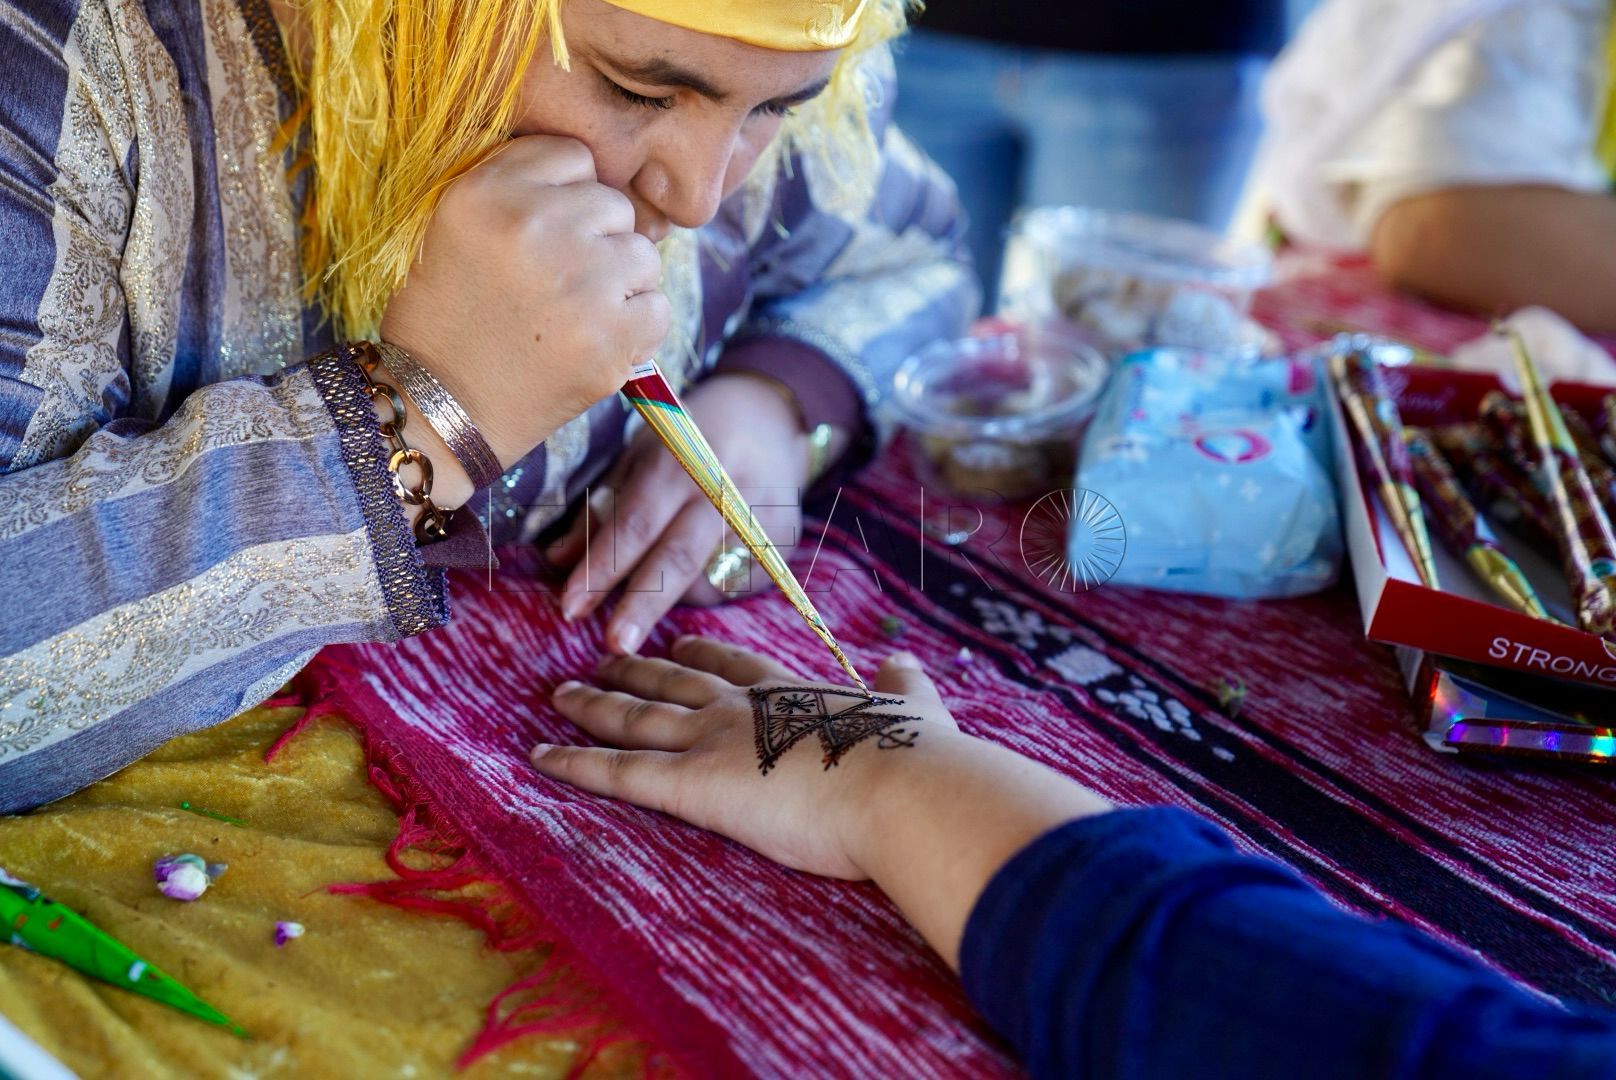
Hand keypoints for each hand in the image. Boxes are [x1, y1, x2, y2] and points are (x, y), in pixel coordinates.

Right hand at [380, 135, 670, 480]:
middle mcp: (533, 227)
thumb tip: (602, 182)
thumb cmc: (448, 318)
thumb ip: (520, 188)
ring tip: (573, 317)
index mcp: (485, 192)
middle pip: (615, 206)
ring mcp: (578, 282)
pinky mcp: (609, 337)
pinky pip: (657, 309)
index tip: (544, 237)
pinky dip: (636, 331)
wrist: (439, 410)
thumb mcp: (454, 227)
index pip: (573, 157)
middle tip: (557, 287)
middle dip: (597, 243)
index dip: (566, 199)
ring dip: (621, 286)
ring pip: (643, 256)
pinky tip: (592, 344)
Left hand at [532, 637, 1110, 967]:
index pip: (733, 665)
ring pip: (633, 718)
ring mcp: (710, 739)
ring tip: (557, 695)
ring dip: (592, 705)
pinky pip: (616, 771)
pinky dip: (573, 762)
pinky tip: (538, 756)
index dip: (701, 655)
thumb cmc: (916, 756)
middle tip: (597, 658)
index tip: (678, 644)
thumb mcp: (917, 708)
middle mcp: (741, 706)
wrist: (902, 784)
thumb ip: (904, 685)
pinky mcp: (690, 783)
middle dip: (632, 671)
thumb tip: (902, 664)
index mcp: (792, 691)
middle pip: (670, 684)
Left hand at [547, 373, 812, 654]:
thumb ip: (600, 509)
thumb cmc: (686, 438)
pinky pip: (733, 584)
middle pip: (681, 556)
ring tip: (648, 591)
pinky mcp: (784, 542)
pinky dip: (701, 590)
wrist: (768, 416)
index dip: (602, 566)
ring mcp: (763, 515)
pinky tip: (693, 574)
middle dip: (644, 604)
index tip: (570, 606)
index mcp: (684, 454)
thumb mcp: (637, 456)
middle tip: (615, 646)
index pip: (638, 521)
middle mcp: (728, 485)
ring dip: (667, 598)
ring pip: (708, 578)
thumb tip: (559, 562)